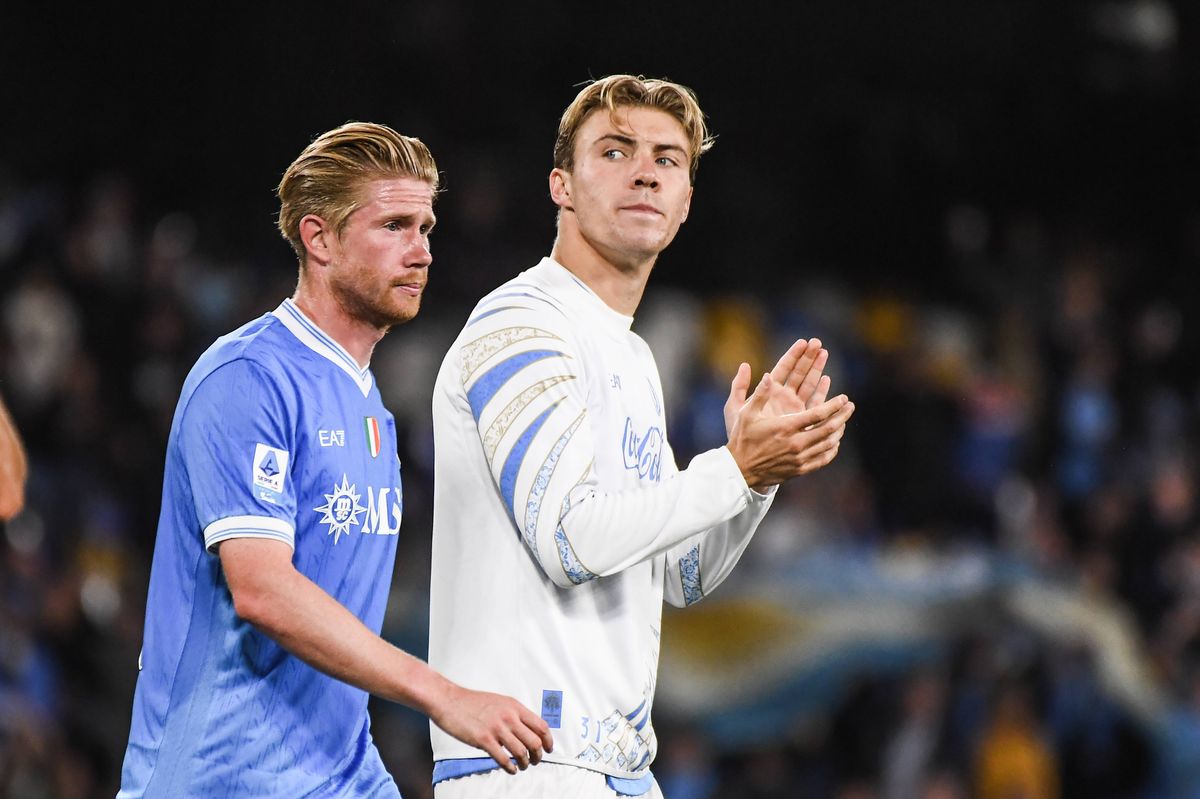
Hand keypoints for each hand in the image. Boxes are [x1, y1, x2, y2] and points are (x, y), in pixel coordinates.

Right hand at [430, 684, 553, 773]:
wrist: (449, 700)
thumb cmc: (472, 702)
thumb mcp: (499, 702)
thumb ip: (513, 714)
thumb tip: (526, 728)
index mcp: (514, 707)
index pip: (540, 726)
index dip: (548, 740)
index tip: (549, 748)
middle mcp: (509, 717)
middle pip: (534, 741)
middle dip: (538, 755)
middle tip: (536, 760)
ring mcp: (496, 728)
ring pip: (522, 752)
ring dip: (526, 763)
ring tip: (523, 766)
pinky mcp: (484, 740)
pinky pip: (504, 758)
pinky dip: (511, 767)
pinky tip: (511, 769)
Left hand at [724, 338, 829, 435]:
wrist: (749, 458)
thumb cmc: (739, 433)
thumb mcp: (735, 409)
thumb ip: (739, 387)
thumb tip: (745, 365)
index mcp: (768, 392)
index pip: (783, 368)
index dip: (793, 355)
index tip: (803, 341)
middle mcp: (782, 398)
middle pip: (798, 373)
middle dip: (808, 357)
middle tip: (818, 343)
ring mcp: (793, 408)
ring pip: (808, 385)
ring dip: (817, 369)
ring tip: (825, 353)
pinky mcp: (801, 420)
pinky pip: (813, 403)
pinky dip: (820, 392)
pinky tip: (827, 380)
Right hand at [727, 373, 855, 490]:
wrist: (740, 470)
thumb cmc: (742, 439)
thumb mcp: (746, 414)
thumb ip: (760, 394)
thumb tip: (769, 375)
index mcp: (786, 427)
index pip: (818, 414)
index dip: (834, 405)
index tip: (843, 398)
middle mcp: (796, 443)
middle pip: (829, 429)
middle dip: (842, 415)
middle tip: (850, 406)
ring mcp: (800, 458)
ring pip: (829, 444)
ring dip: (839, 431)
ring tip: (844, 421)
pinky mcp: (800, 469)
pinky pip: (823, 459)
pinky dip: (832, 449)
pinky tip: (834, 442)